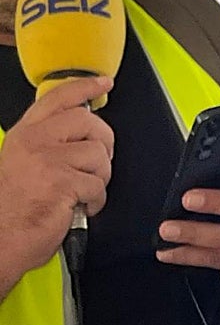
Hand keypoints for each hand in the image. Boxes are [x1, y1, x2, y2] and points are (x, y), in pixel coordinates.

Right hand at [0, 77, 113, 277]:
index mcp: (24, 135)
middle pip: (89, 122)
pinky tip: (80, 206)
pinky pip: (98, 183)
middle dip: (103, 143)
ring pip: (98, 154)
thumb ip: (48, 143)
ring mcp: (47, 161)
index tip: (104, 83)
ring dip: (99, 176)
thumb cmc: (13, 210)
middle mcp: (34, 143)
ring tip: (82, 191)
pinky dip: (96, 199)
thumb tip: (82, 130)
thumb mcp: (23, 163)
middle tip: (95, 164)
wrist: (1, 241)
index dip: (86, 86)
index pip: (59, 98)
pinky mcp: (62, 182)